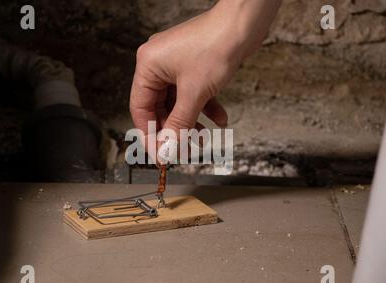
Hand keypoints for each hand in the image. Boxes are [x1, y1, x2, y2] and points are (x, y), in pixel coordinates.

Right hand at [129, 0, 280, 157]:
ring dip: (190, 121)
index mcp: (148, 66)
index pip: (140, 109)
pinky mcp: (193, 66)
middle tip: (183, 151)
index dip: (149, 135)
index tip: (160, 155)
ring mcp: (176, 65)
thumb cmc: (216, 45)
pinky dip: (205, 107)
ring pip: (178, 103)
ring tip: (202, 139)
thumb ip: (178, 124)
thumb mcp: (194, 93)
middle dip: (173, 130)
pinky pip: (192, 93)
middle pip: (159, 108)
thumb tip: (167, 149)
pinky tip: (220, 119)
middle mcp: (158, 65)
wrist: (244, 23)